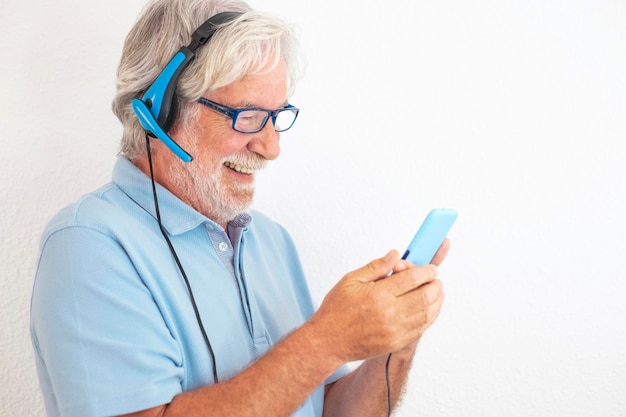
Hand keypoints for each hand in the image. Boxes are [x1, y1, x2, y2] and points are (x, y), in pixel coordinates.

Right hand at [313, 240, 448, 362]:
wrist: (329, 341)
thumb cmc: (336, 311)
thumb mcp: (351, 280)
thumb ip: (376, 267)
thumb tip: (395, 255)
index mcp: (378, 294)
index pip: (413, 278)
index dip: (426, 270)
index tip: (430, 268)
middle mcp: (389, 313)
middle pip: (425, 295)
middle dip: (435, 284)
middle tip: (435, 278)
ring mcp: (395, 330)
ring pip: (427, 313)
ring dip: (437, 300)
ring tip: (437, 292)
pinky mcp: (397, 342)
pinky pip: (421, 328)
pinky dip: (430, 316)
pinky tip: (430, 309)